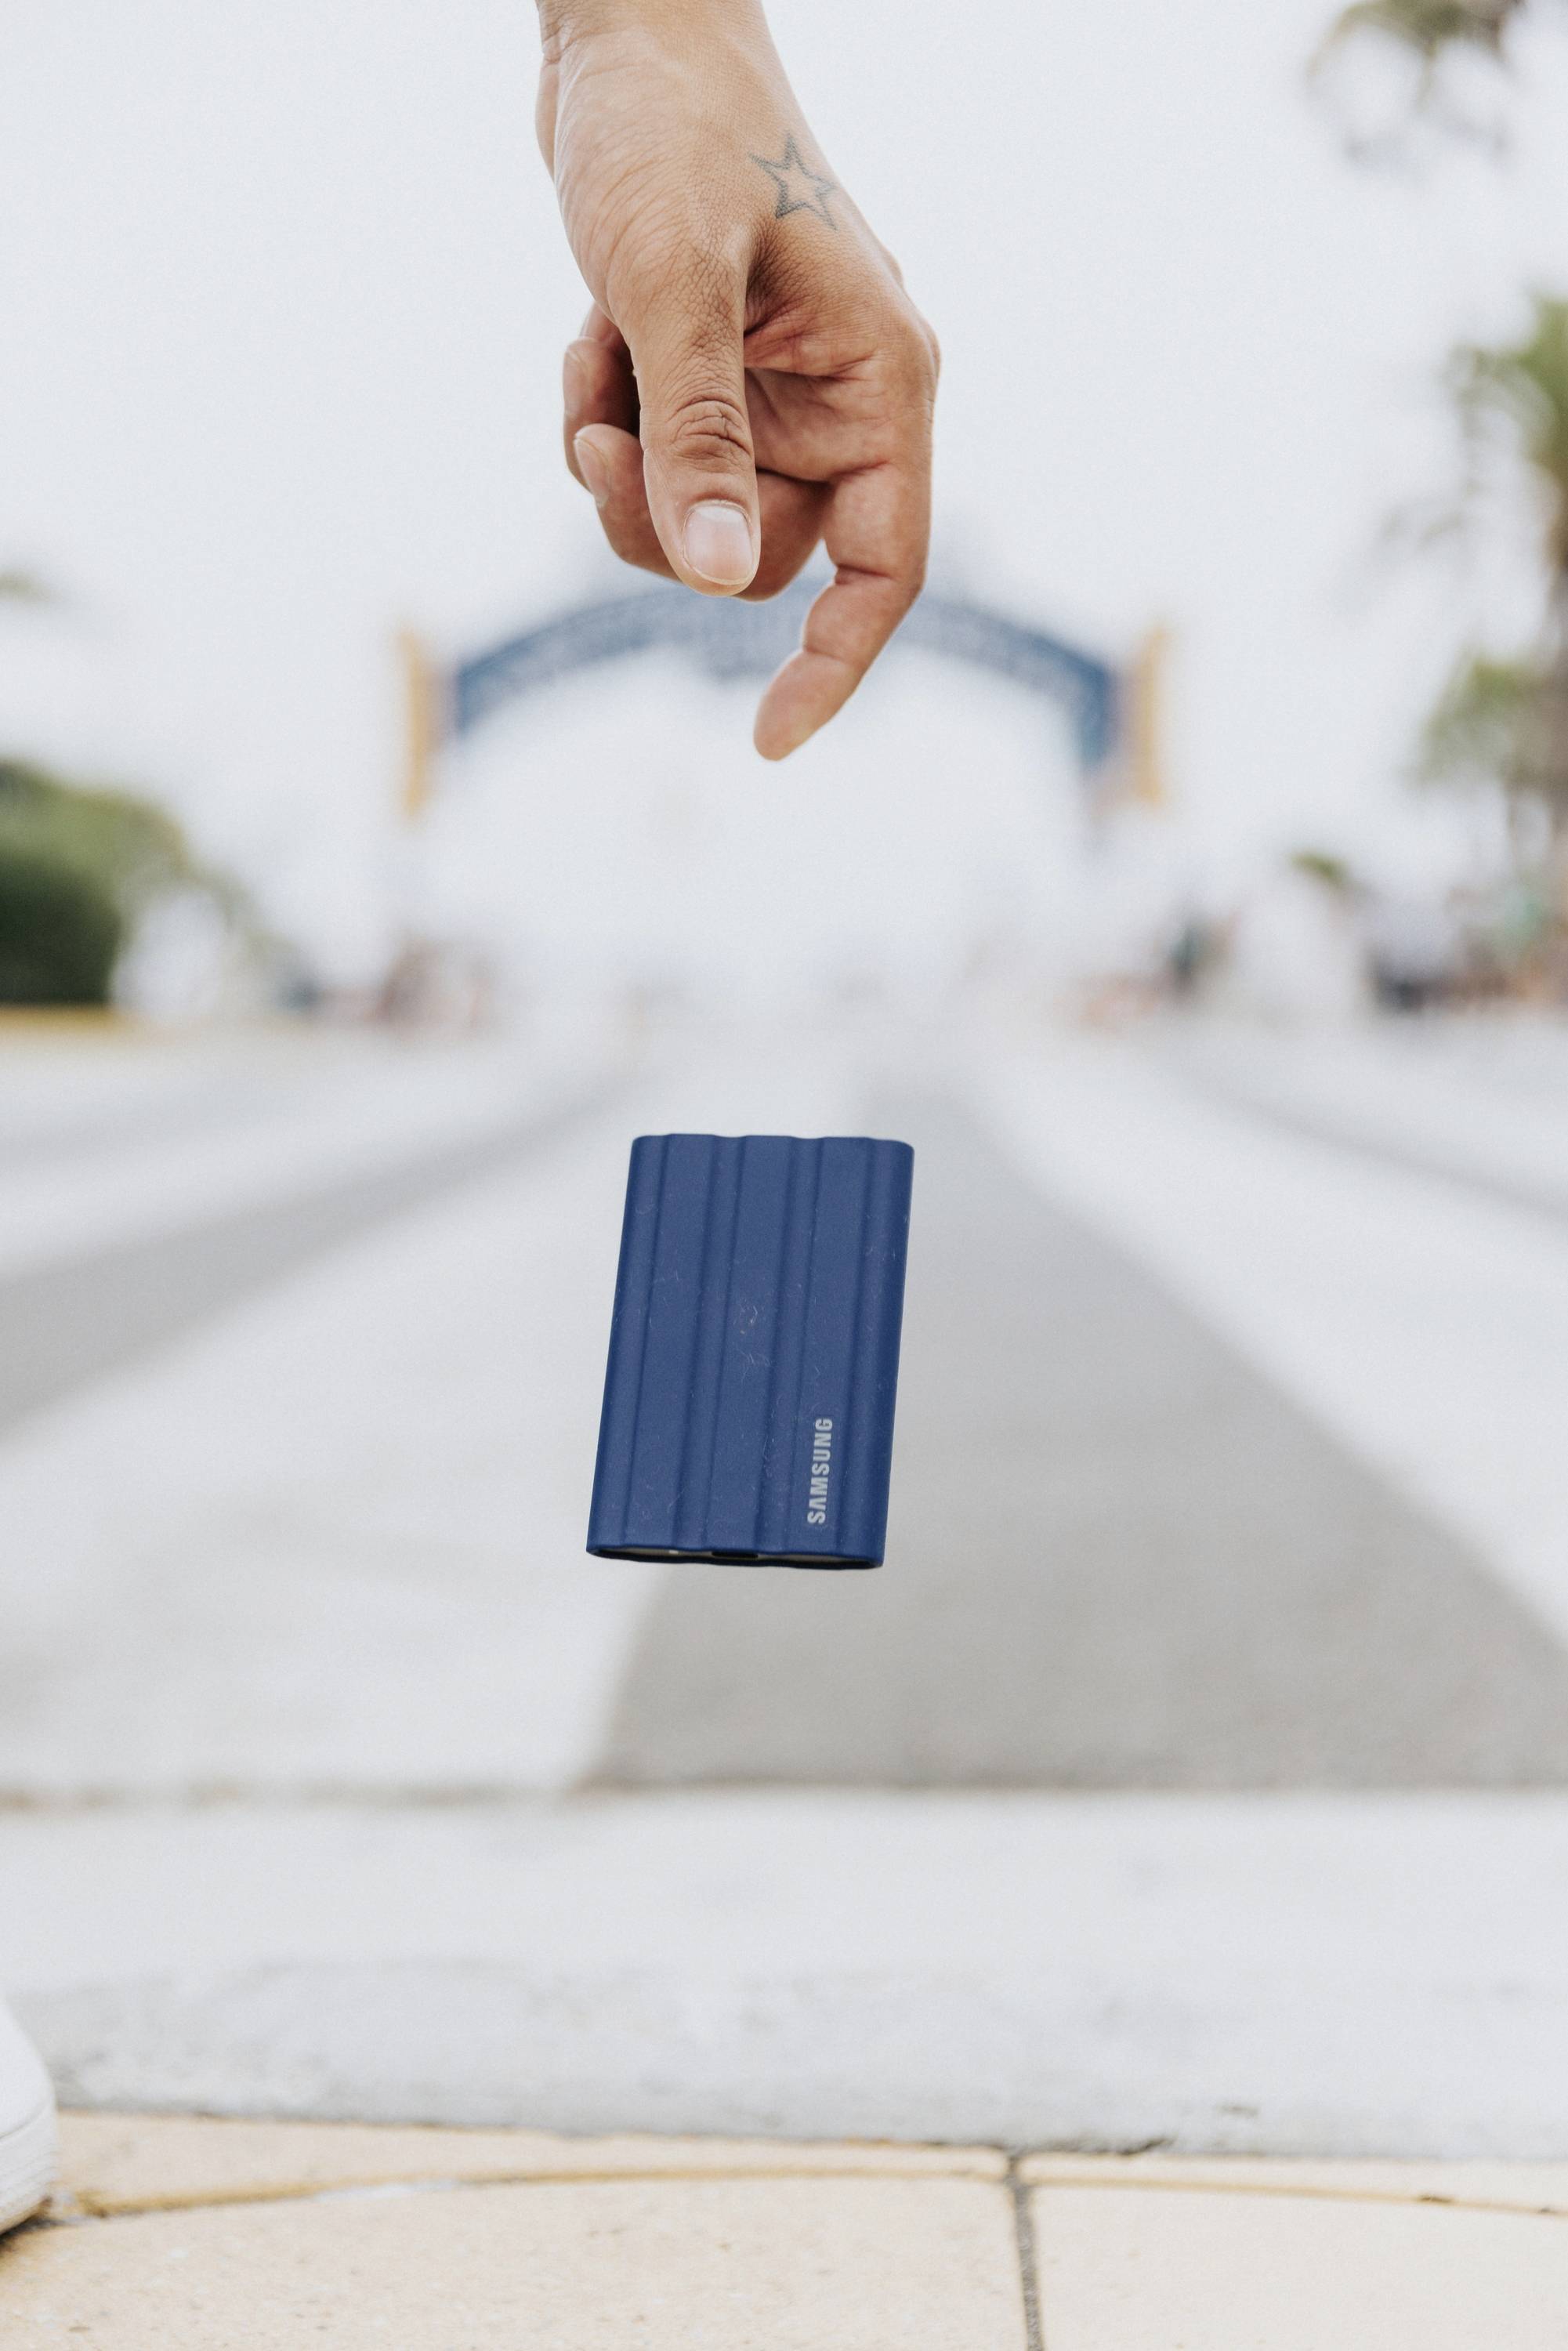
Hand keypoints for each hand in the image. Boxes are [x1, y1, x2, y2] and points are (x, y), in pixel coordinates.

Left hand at [535, 0, 937, 757]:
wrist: (627, 32)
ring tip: (591, 366)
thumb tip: (718, 584)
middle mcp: (841, 399)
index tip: (766, 741)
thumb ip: (697, 439)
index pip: (885, 570)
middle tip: (600, 439)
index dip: (833, 665)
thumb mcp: (672, 287)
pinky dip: (609, 420)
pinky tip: (590, 336)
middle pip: (762, 556)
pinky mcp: (716, 376)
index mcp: (881, 381)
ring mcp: (776, 391)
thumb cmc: (669, 131)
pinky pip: (659, 464)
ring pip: (700, 519)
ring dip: (624, 470)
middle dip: (664, 521)